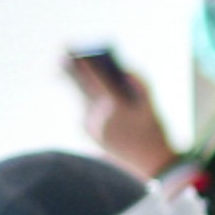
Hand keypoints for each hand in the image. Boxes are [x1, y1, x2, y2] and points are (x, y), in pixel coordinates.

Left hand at [62, 53, 177, 177]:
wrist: (151, 163)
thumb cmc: (154, 130)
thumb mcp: (151, 104)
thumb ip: (139, 82)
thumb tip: (122, 69)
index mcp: (116, 106)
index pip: (96, 79)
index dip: (83, 64)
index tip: (72, 51)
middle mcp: (100, 115)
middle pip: (80, 87)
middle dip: (69, 72)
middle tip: (60, 57)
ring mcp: (92, 125)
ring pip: (82, 99)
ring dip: (79, 86)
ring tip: (67, 68)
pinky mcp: (89, 132)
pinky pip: (85, 111)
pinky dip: (89, 102)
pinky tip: (92, 98)